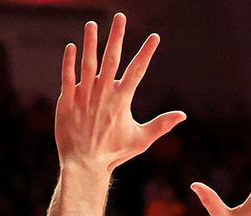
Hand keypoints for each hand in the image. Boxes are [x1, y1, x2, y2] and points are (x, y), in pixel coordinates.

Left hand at [55, 16, 184, 173]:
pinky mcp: (67, 101)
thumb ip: (161, 125)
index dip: (146, 52)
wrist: (84, 164)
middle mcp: (103, 93)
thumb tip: (183, 115)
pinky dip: (69, 61)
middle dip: (117, 36)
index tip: (155, 37)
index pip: (137, 70)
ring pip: (88, 62)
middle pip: (112, 58)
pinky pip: (67, 76)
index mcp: (121, 99)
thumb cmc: (113, 153)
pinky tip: (71, 46)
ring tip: (92, 23)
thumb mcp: (141, 140)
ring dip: (90, 41)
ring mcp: (84, 95)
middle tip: (121, 16)